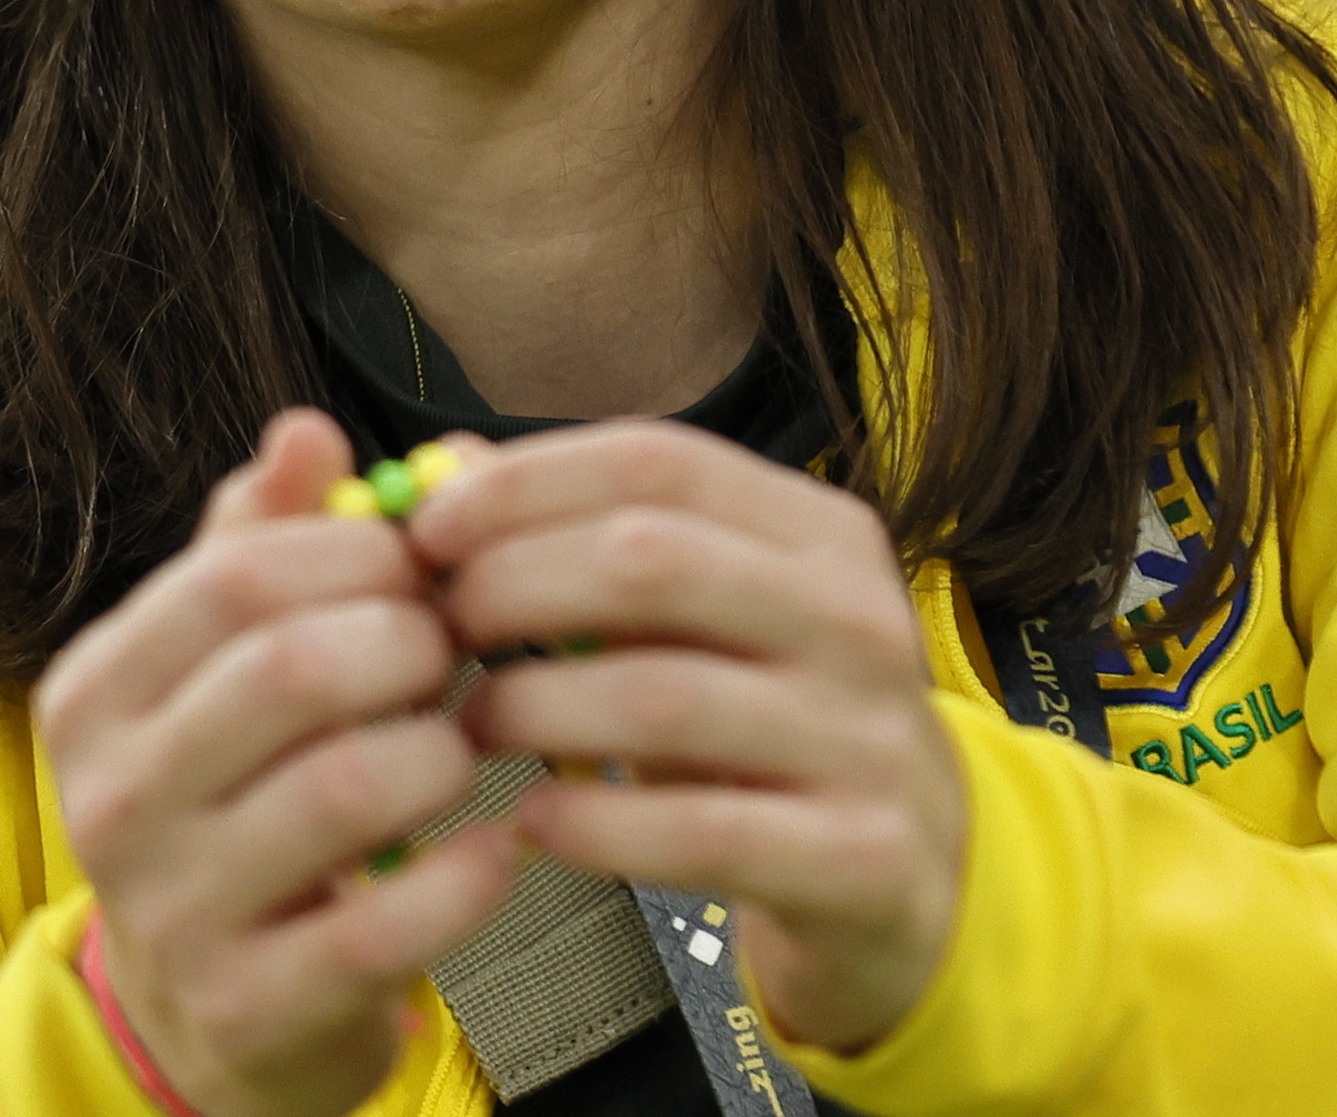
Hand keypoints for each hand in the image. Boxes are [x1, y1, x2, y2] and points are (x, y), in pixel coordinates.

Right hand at [33, 410, 519, 1116]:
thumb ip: (259, 550)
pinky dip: (469, 875)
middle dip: (409, 646)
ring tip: (459, 747)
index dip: (358, 556)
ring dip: (441, 753)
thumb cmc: (232, 813)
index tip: (419, 571)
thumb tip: (306, 429)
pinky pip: (389, 923)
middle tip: (452, 656)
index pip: (236, 577)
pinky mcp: (249, 1006)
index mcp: (94, 691)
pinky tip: (492, 849)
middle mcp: (110, 796)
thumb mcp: (216, 679)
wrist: (207, 1024)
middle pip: (292, 669)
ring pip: (348, 788)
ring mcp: (172, 908)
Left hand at [405, 420, 963, 1055]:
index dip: (523, 483)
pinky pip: (697, 831)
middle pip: (649, 562)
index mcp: (820, 533)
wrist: (912, 874)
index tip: (424, 527)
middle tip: (434, 631)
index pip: (656, 461)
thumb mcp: (696, 616)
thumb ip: (579, 534)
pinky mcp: (863, 857)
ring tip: (469, 726)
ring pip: (660, 697)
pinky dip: (591, 823)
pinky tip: (533, 819)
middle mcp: (860, 620)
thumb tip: (442, 466)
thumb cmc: (766, 718)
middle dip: (511, 587)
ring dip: (530, 708)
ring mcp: (870, 740)